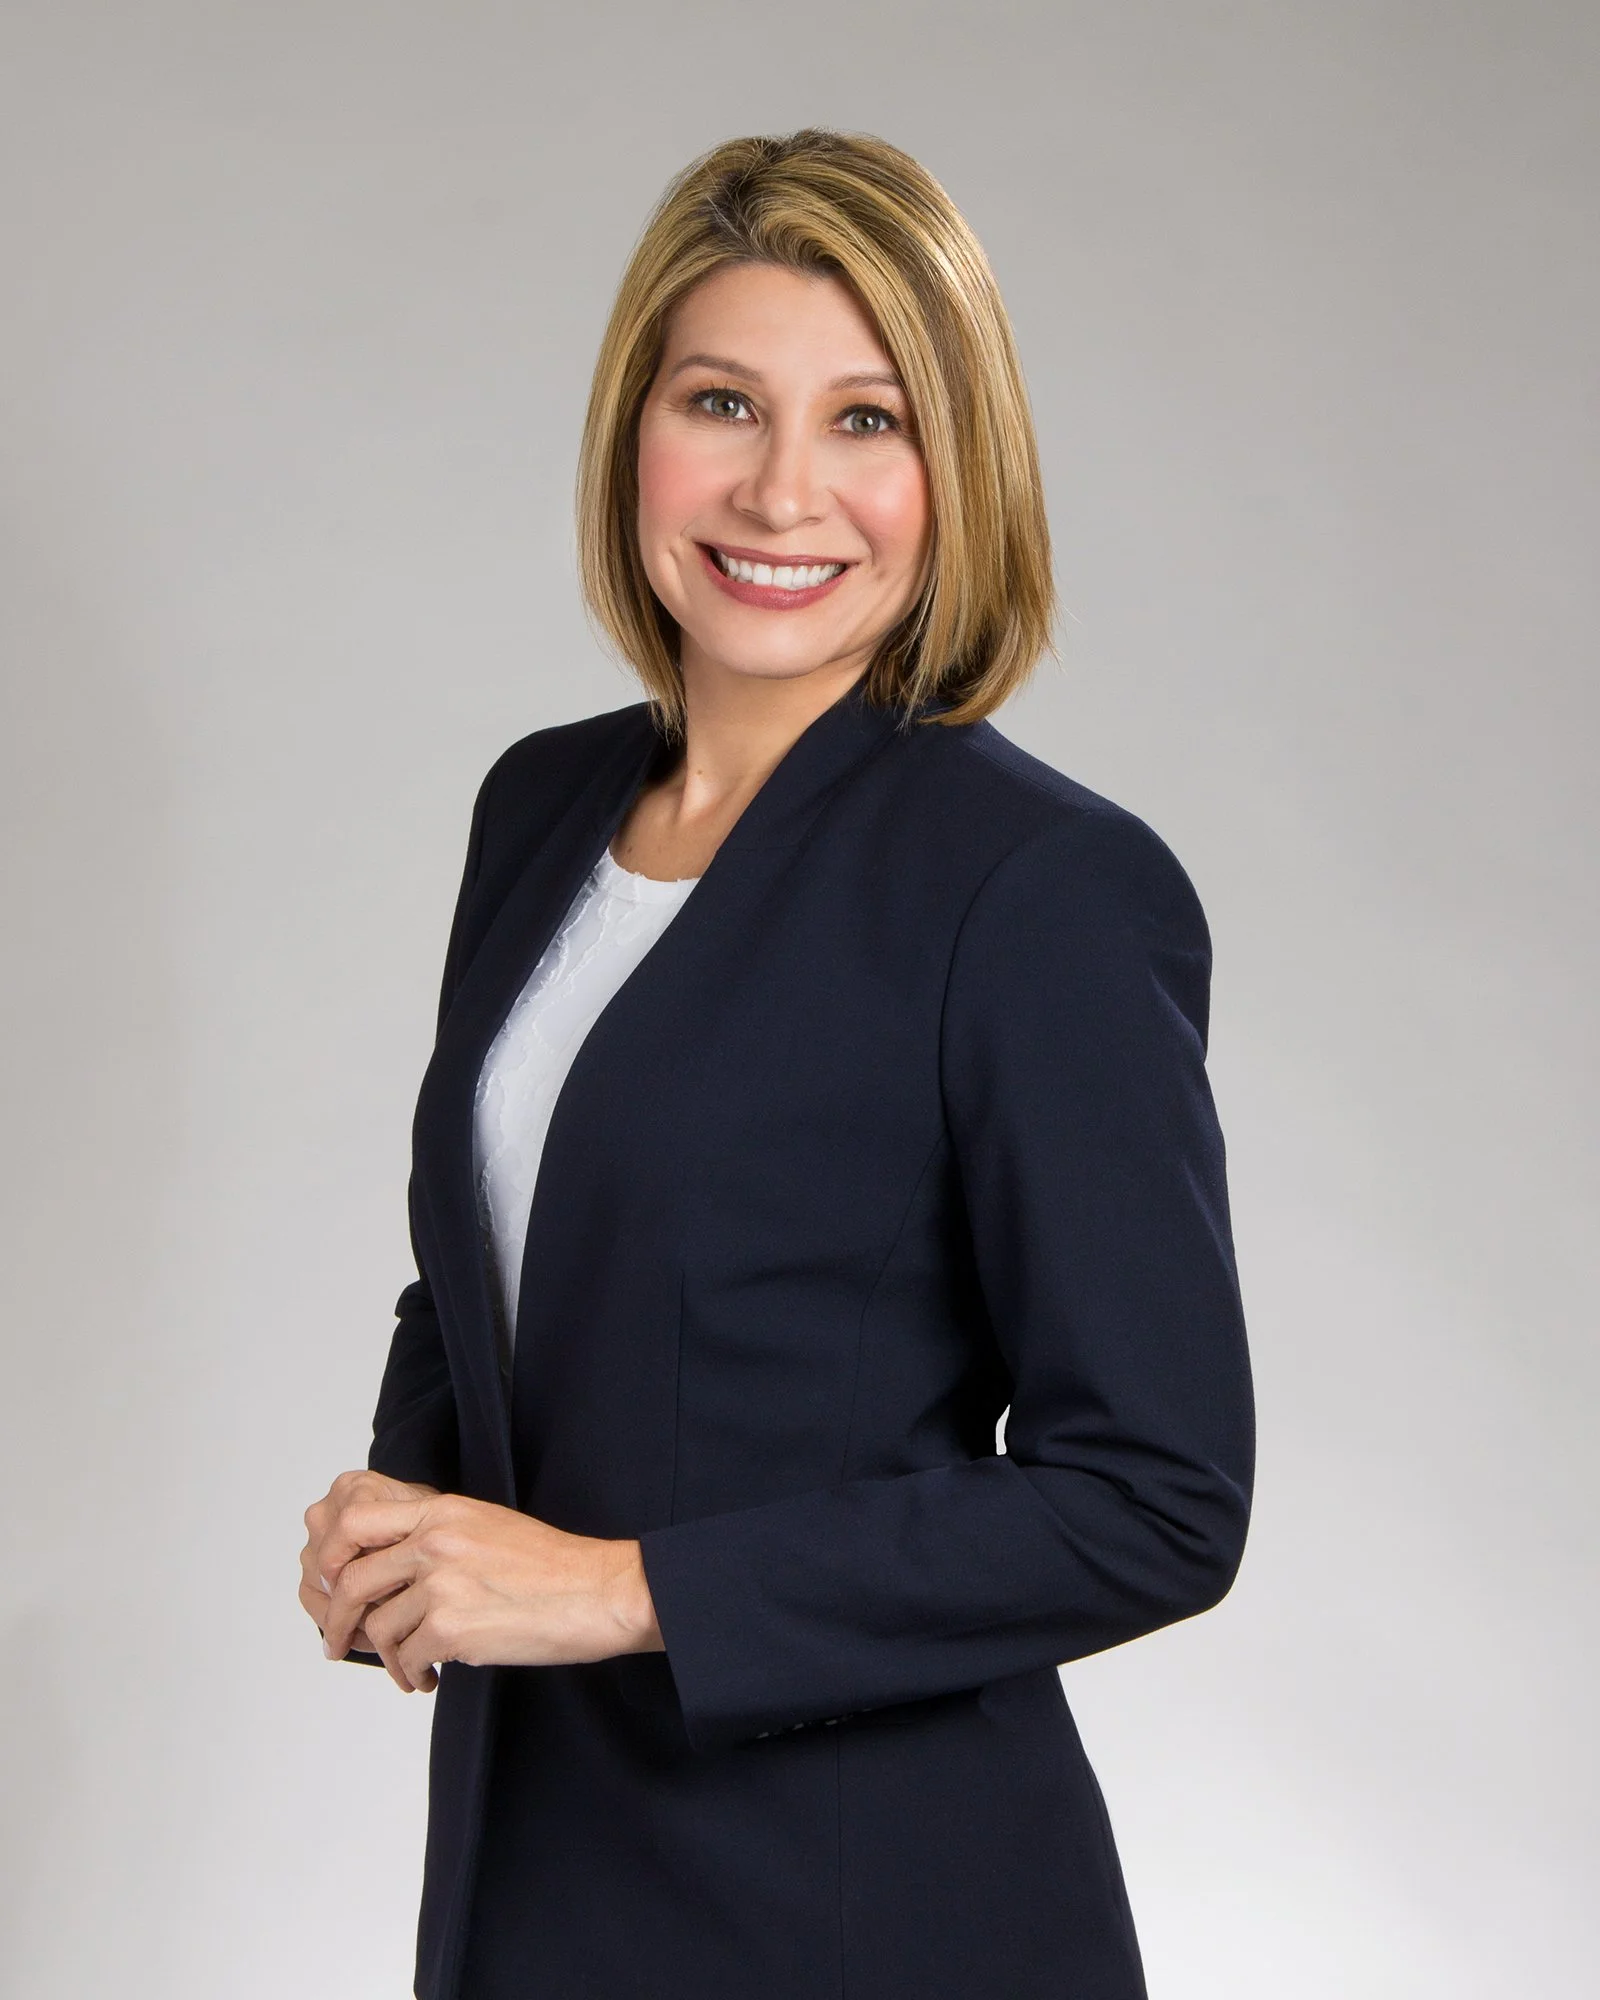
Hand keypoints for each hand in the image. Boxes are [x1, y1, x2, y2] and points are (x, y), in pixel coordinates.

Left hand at [315, 1486, 664, 1693]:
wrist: (599, 1591)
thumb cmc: (552, 1565)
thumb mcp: (486, 1525)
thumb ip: (435, 1535)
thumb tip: (387, 1566)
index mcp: (443, 1511)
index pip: (356, 1519)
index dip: (330, 1555)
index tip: (329, 1583)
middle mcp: (435, 1541)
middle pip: (351, 1578)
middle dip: (338, 1619)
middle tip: (338, 1642)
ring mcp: (443, 1583)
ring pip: (379, 1626)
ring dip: (388, 1656)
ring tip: (411, 1667)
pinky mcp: (454, 1626)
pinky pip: (407, 1657)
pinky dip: (411, 1674)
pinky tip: (430, 1678)